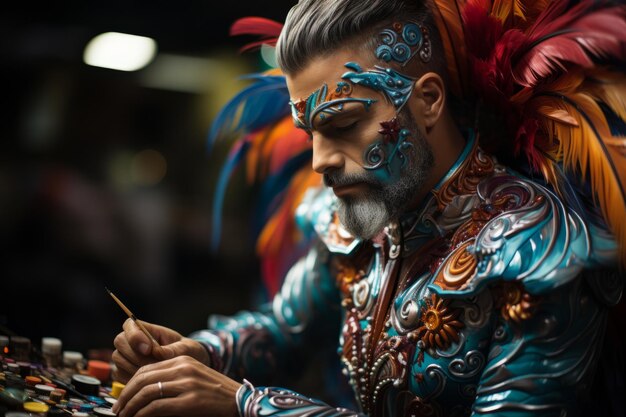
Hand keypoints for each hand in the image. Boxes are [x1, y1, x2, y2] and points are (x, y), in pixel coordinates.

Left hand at [111, 355, 240, 416]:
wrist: (240, 400)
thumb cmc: (216, 393)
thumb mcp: (194, 377)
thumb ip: (173, 379)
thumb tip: (145, 392)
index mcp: (183, 360)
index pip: (146, 369)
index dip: (129, 384)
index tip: (122, 398)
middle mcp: (183, 368)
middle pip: (142, 379)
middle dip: (125, 396)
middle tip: (118, 409)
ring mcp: (187, 384)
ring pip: (146, 393)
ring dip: (130, 407)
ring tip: (124, 416)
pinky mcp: (189, 402)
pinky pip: (156, 407)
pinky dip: (142, 414)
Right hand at [112, 319, 209, 382]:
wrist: (184, 368)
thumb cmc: (185, 353)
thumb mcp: (187, 349)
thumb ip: (175, 349)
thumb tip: (160, 353)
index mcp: (146, 328)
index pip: (130, 325)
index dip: (135, 336)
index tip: (149, 348)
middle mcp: (131, 340)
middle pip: (120, 342)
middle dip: (137, 356)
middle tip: (155, 364)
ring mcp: (125, 356)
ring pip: (119, 360)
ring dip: (136, 369)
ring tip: (156, 372)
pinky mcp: (122, 371)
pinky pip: (119, 375)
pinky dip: (133, 379)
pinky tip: (148, 381)